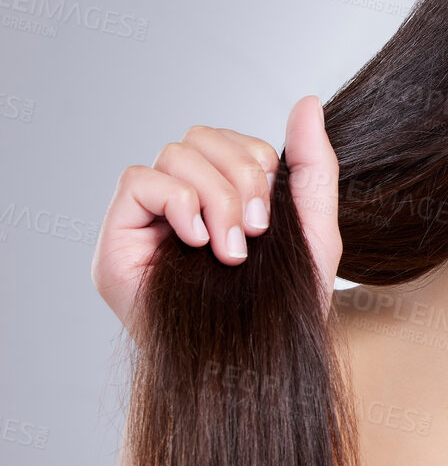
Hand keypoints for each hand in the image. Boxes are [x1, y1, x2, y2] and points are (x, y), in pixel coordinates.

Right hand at [92, 95, 341, 338]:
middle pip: (200, 137)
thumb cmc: (284, 305)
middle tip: (254, 233)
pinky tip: (198, 241)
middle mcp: (180, 201)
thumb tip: (307, 102)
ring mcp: (146, 219)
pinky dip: (178, 202)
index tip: (269, 219)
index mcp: (222, 195)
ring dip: (216, 197)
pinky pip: (139, 180)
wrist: (256, 363)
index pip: (227, 138)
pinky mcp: (117, 238)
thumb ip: (311, 164)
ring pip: (175, 154)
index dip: (255, 160)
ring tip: (230, 249)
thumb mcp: (313, 227)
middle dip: (239, 178)